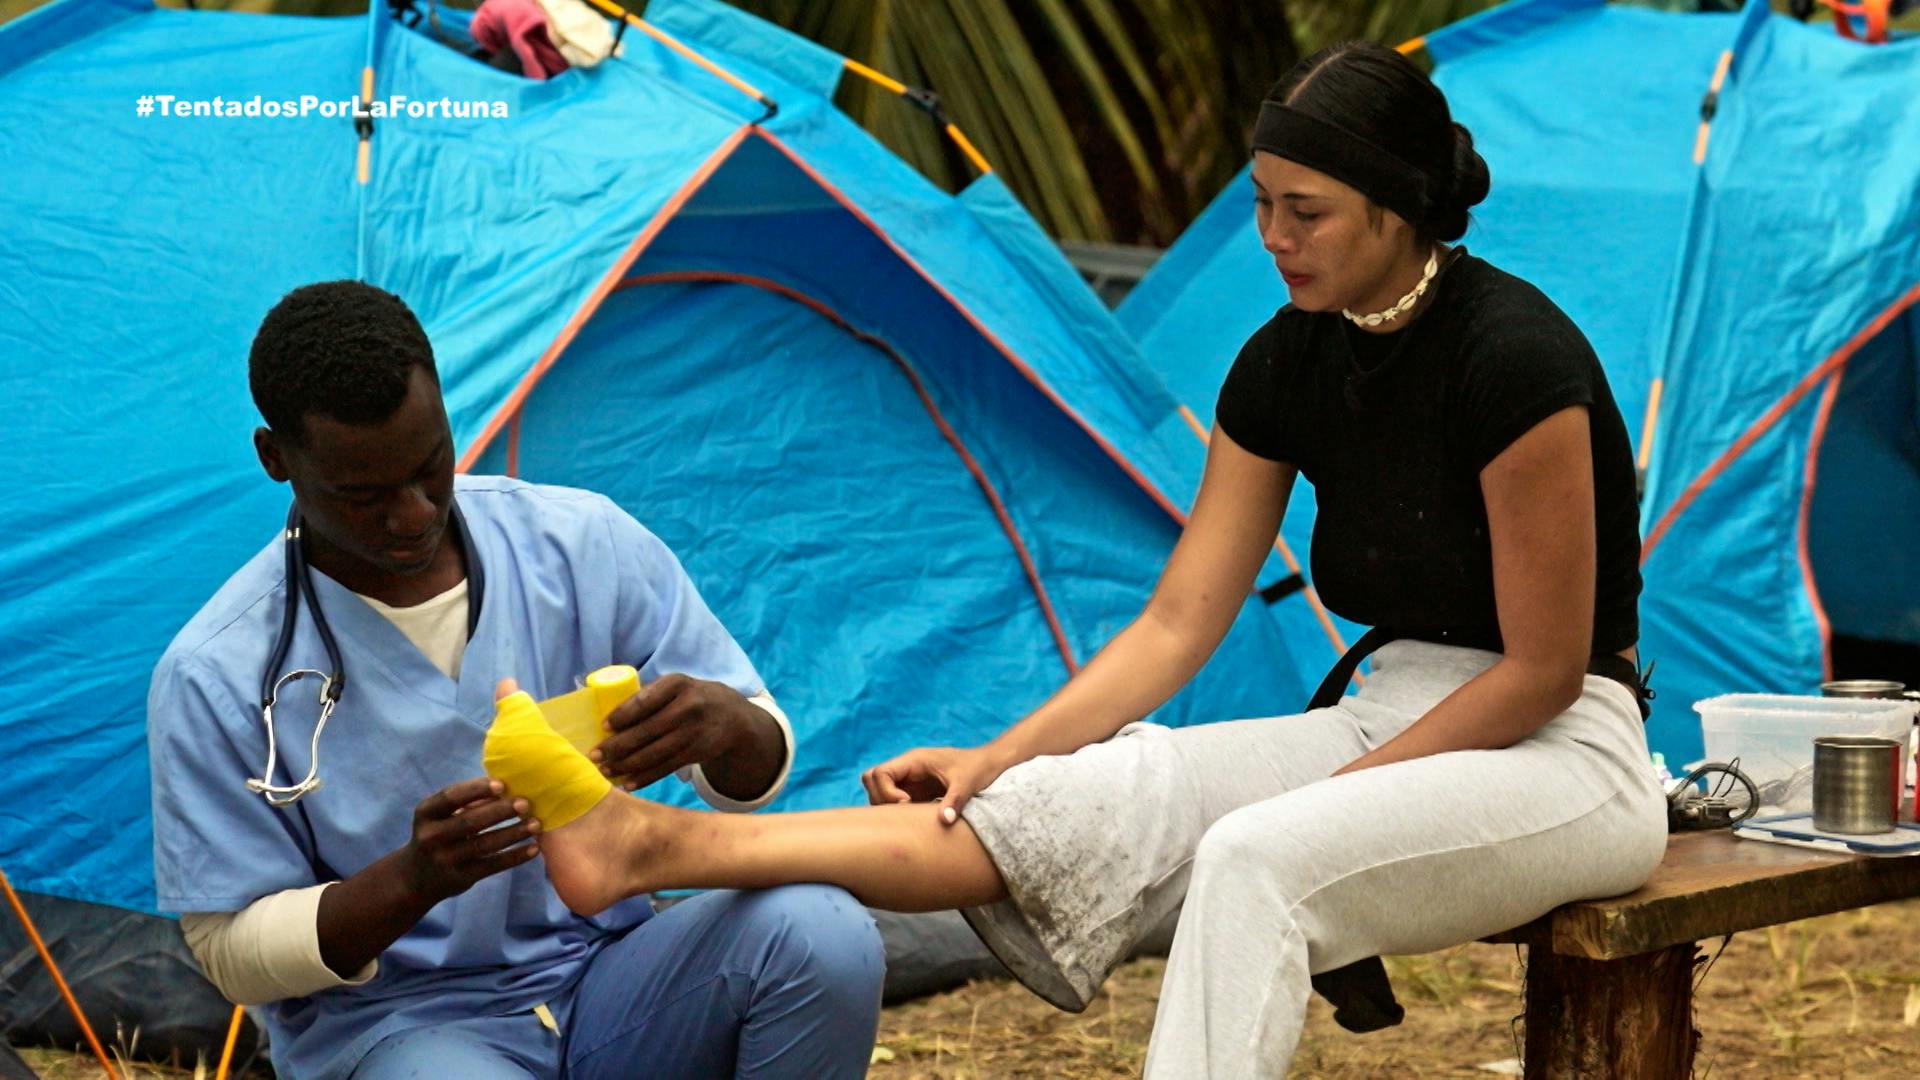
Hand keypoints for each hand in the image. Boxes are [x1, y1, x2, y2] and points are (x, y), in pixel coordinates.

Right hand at [400, 777, 540, 904]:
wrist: (416, 879)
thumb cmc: (439, 834)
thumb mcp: (439, 817)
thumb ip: (465, 802)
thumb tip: (507, 786)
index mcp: (426, 813)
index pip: (450, 797)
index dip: (476, 790)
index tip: (502, 784)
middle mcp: (431, 837)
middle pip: (470, 821)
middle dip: (500, 811)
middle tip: (526, 803)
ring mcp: (445, 859)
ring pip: (484, 844)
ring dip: (513, 833)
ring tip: (536, 824)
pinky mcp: (460, 878)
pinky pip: (492, 865)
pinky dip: (515, 857)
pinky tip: (534, 848)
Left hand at [593, 674, 760, 791]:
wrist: (734, 717)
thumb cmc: (691, 699)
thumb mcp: (677, 687)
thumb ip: (649, 697)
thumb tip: (607, 722)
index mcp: (677, 683)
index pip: (644, 700)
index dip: (622, 715)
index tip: (603, 727)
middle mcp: (688, 706)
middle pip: (646, 731)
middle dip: (617, 746)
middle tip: (594, 756)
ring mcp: (694, 731)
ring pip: (654, 753)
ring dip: (626, 765)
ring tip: (605, 771)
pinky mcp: (697, 752)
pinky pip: (665, 768)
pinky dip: (644, 777)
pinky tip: (626, 783)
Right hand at [861, 745, 1012, 823]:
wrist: (990, 765)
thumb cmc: (979, 768)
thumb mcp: (968, 783)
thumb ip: (954, 800)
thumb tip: (944, 821)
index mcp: (915, 760)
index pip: (880, 772)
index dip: (886, 792)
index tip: (907, 804)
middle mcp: (907, 769)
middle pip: (872, 780)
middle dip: (881, 799)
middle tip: (904, 812)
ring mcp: (910, 780)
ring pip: (879, 791)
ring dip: (887, 806)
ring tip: (911, 817)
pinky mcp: (916, 792)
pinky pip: (894, 801)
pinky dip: (898, 812)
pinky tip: (917, 820)